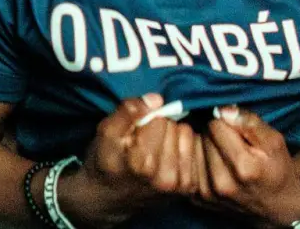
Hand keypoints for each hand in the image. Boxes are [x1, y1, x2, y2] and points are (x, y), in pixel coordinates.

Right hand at [60, 95, 208, 223]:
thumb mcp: (105, 131)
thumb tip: (157, 99)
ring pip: (186, 134)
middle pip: (173, 125)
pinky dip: (182, 148)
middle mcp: (165, 176)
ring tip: (155, 146)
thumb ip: (127, 111)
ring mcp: (179, 184)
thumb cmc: (104, 161)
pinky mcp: (189, 188)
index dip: (145, 117)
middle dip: (159, 126)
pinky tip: (168, 156)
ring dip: (173, 135)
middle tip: (143, 139)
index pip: (158, 117)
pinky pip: (194, 149)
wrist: (107, 200)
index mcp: (142, 161)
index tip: (134, 128)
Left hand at [201, 106, 299, 226]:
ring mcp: (208, 194)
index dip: (224, 121)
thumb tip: (222, 110)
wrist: (276, 206)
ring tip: (223, 153)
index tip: (234, 127)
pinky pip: (189, 167)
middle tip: (230, 141)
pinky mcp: (199, 199)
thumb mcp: (274, 141)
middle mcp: (221, 183)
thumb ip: (249, 122)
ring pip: (193, 151)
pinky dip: (199, 161)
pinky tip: (214, 164)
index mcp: (243, 167)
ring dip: (204, 146)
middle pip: (202, 137)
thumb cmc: (277, 169)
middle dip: (214, 133)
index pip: (215, 126)